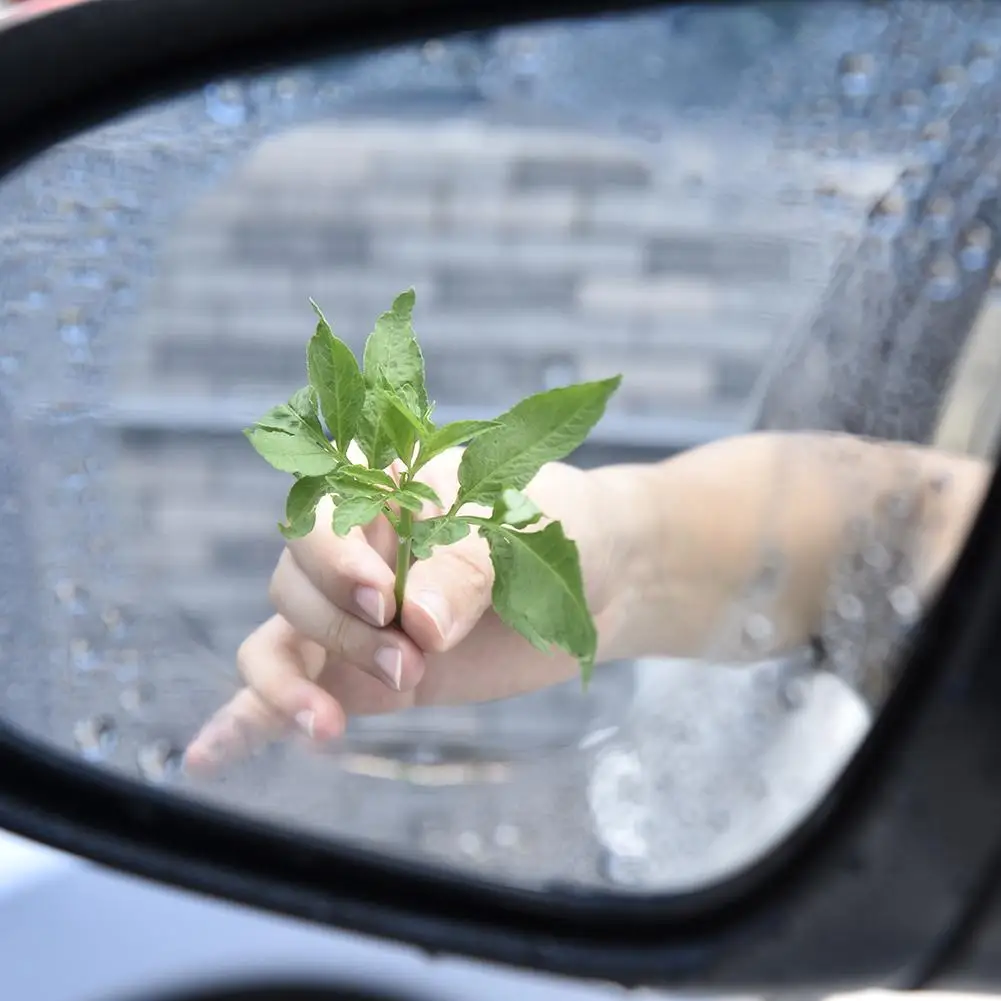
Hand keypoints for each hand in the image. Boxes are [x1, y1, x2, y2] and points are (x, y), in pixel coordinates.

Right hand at [184, 448, 653, 774]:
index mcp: (388, 491)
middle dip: (342, 630)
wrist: (601, 580)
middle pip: (293, 582)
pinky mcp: (368, 676)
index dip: (333, 556)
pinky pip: (286, 695)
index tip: (384, 596)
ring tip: (337, 723)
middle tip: (413, 658)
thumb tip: (421, 626)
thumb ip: (470, 568)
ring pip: (279, 637)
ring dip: (296, 683)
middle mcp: (359, 551)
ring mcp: (357, 617)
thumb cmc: (562, 530)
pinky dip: (245, 723)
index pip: (319, 509)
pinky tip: (206, 760)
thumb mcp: (529, 530)